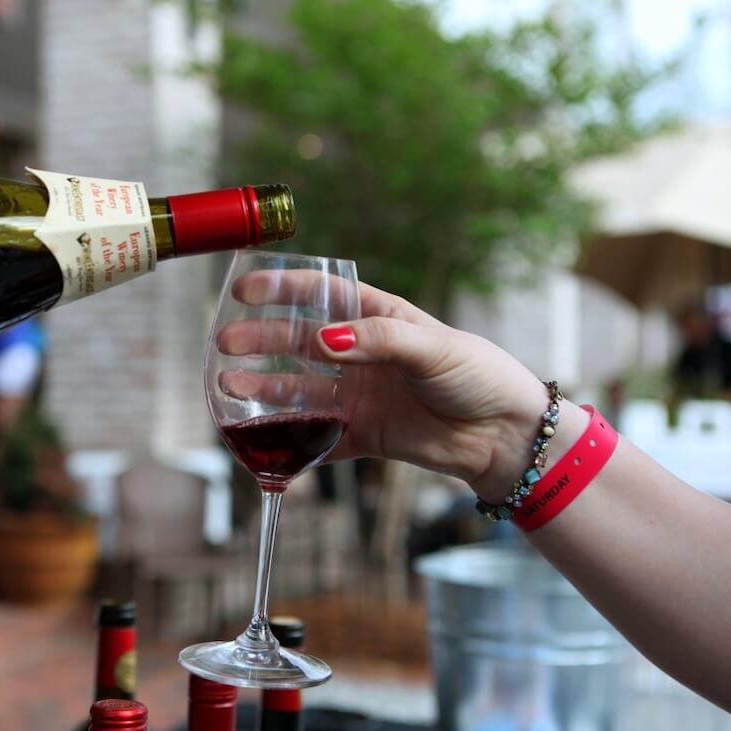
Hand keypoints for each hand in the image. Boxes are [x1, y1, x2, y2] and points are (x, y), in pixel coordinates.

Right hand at [216, 273, 549, 500]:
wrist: (505, 437)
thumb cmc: (478, 377)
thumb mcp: (432, 347)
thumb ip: (377, 340)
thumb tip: (323, 339)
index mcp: (380, 319)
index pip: (322, 295)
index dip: (282, 289)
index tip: (246, 289)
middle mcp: (362, 355)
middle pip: (299, 342)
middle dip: (261, 339)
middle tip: (226, 341)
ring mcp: (359, 396)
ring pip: (299, 390)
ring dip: (265, 386)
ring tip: (229, 383)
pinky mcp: (364, 436)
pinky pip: (318, 438)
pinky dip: (291, 442)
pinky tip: (261, 439)